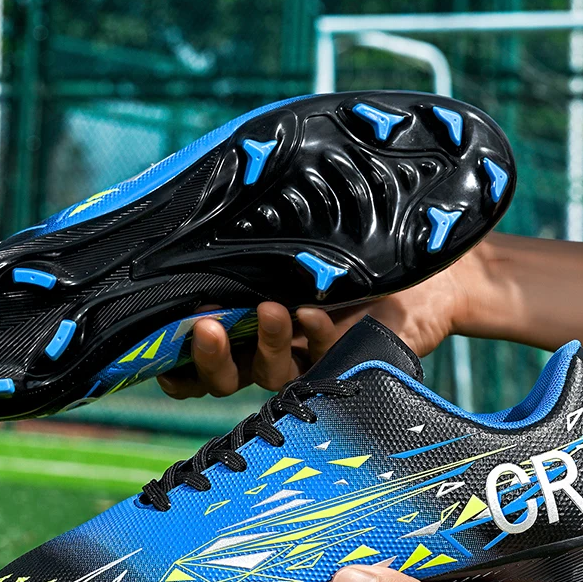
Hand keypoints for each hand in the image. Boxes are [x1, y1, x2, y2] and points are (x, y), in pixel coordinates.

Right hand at [157, 247, 472, 398]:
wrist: (425, 265)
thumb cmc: (349, 241)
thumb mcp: (294, 236)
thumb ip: (252, 237)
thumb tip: (198, 204)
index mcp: (242, 322)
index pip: (196, 356)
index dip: (173, 362)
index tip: (157, 349)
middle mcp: (267, 348)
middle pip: (222, 377)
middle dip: (206, 357)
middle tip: (203, 325)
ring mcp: (305, 360)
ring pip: (269, 375)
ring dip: (265, 344)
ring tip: (273, 309)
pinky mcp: (344, 364)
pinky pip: (322, 363)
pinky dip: (316, 336)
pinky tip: (316, 313)